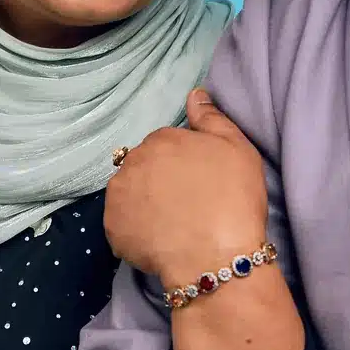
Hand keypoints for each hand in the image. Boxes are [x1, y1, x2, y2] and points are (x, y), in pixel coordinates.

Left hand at [104, 89, 268, 287]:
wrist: (216, 256)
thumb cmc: (233, 199)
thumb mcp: (237, 148)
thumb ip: (211, 117)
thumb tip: (194, 93)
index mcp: (161, 139)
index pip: (165, 145)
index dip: (182, 164)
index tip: (198, 182)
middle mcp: (132, 162)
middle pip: (143, 167)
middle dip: (159, 181)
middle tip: (186, 203)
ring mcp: (117, 196)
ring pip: (130, 194)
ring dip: (144, 203)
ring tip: (171, 224)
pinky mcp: (112, 229)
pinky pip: (123, 225)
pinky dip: (136, 231)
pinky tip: (159, 240)